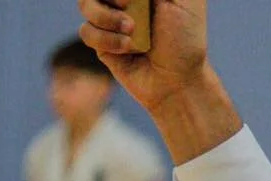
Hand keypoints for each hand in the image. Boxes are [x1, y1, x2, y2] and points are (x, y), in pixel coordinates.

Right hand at [78, 0, 239, 161]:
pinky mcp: (102, 45)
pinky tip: (127, 48)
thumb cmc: (185, 40)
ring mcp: (109, 21)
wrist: (178, 82)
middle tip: (129, 5)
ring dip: (106, 16)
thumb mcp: (183, 1)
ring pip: (85, 4)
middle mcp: (122, 0)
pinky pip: (87, 31)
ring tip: (131, 29)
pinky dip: (106, 38)